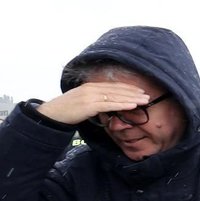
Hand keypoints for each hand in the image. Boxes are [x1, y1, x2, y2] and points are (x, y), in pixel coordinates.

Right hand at [36, 82, 151, 125]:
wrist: (52, 114)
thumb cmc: (67, 110)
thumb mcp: (83, 102)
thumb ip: (96, 101)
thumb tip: (108, 106)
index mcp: (90, 86)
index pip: (113, 86)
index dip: (128, 88)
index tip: (140, 91)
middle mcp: (91, 88)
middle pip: (117, 89)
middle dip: (133, 92)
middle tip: (147, 95)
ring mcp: (90, 96)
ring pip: (116, 96)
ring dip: (132, 98)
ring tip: (145, 100)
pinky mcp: (89, 105)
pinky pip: (109, 104)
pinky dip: (123, 104)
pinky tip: (133, 105)